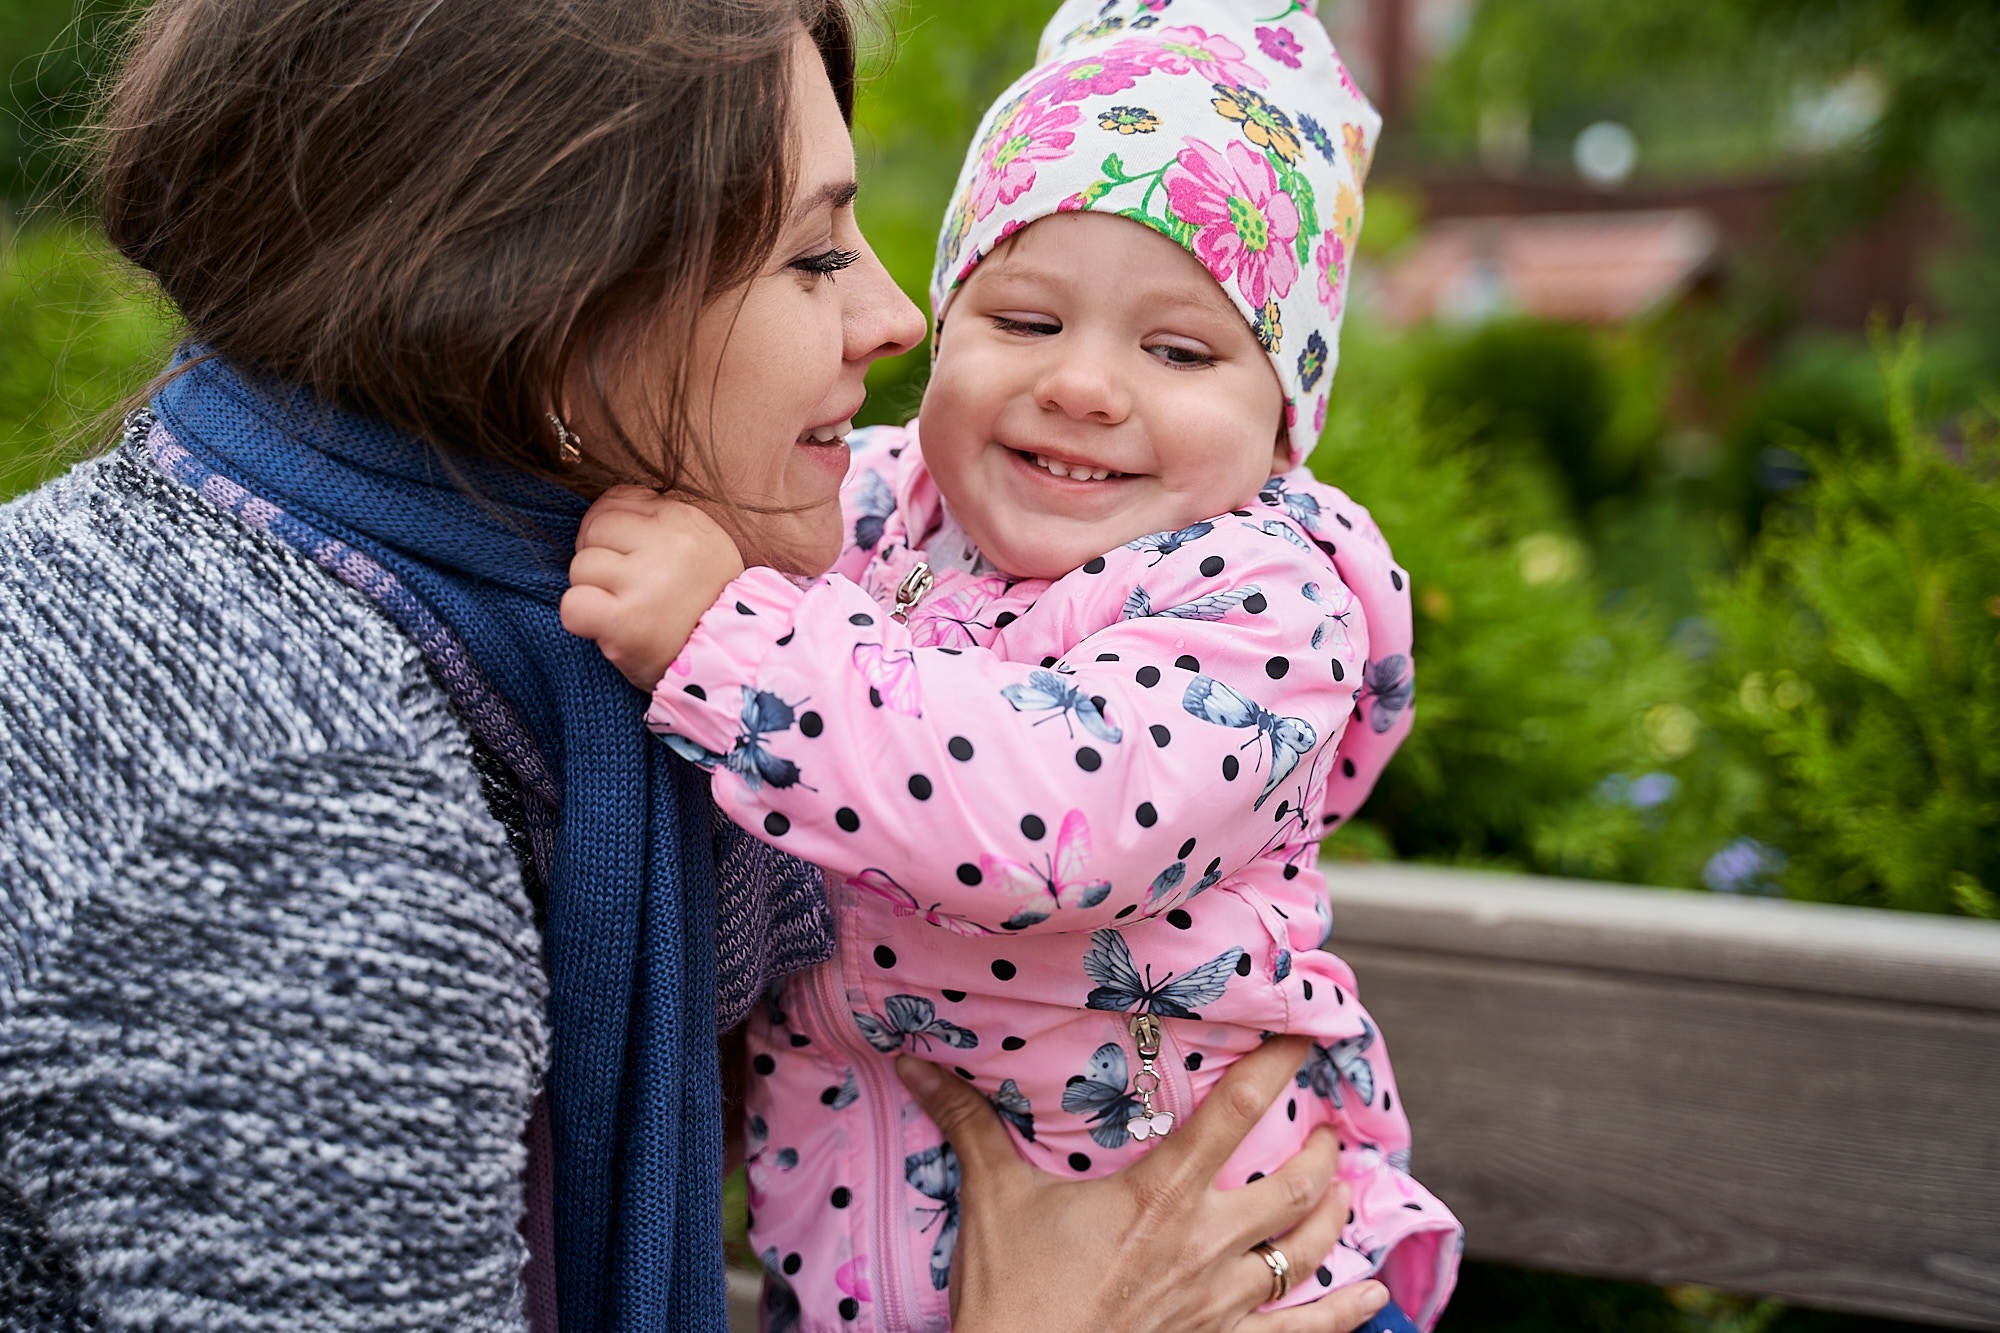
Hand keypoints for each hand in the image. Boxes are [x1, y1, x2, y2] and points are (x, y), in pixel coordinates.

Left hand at [559, 485, 744, 688]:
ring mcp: (646, 583)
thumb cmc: (705, 603)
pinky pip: (573, 605)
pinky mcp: (627, 622)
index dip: (612, 531)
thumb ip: (655, 520)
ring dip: (594, 591)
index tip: (629, 559)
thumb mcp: (699, 544)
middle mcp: (668, 544)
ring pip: (580, 567)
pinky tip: (607, 627)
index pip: (617, 499)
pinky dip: (583, 618)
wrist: (734, 659)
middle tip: (628, 590)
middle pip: (594, 529)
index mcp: (685, 519)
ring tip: (626, 610)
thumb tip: (602, 509)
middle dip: (601, 559)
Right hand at [897, 1036, 1389, 1332]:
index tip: (1305, 1038)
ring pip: (1309, 1251)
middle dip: (1322, 1149)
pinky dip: (1347, 1311)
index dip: (1276, 1067)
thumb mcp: (992, 1201)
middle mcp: (1206, 1245)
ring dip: (1335, 1215)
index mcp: (1159, 1195)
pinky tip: (1374, 1292)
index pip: (1235, 1113)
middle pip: (1295, 1185)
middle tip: (1328, 1127)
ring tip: (1346, 1188)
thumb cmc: (1011, 1298)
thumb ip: (967, 1124)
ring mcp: (1223, 1304)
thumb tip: (919, 1062)